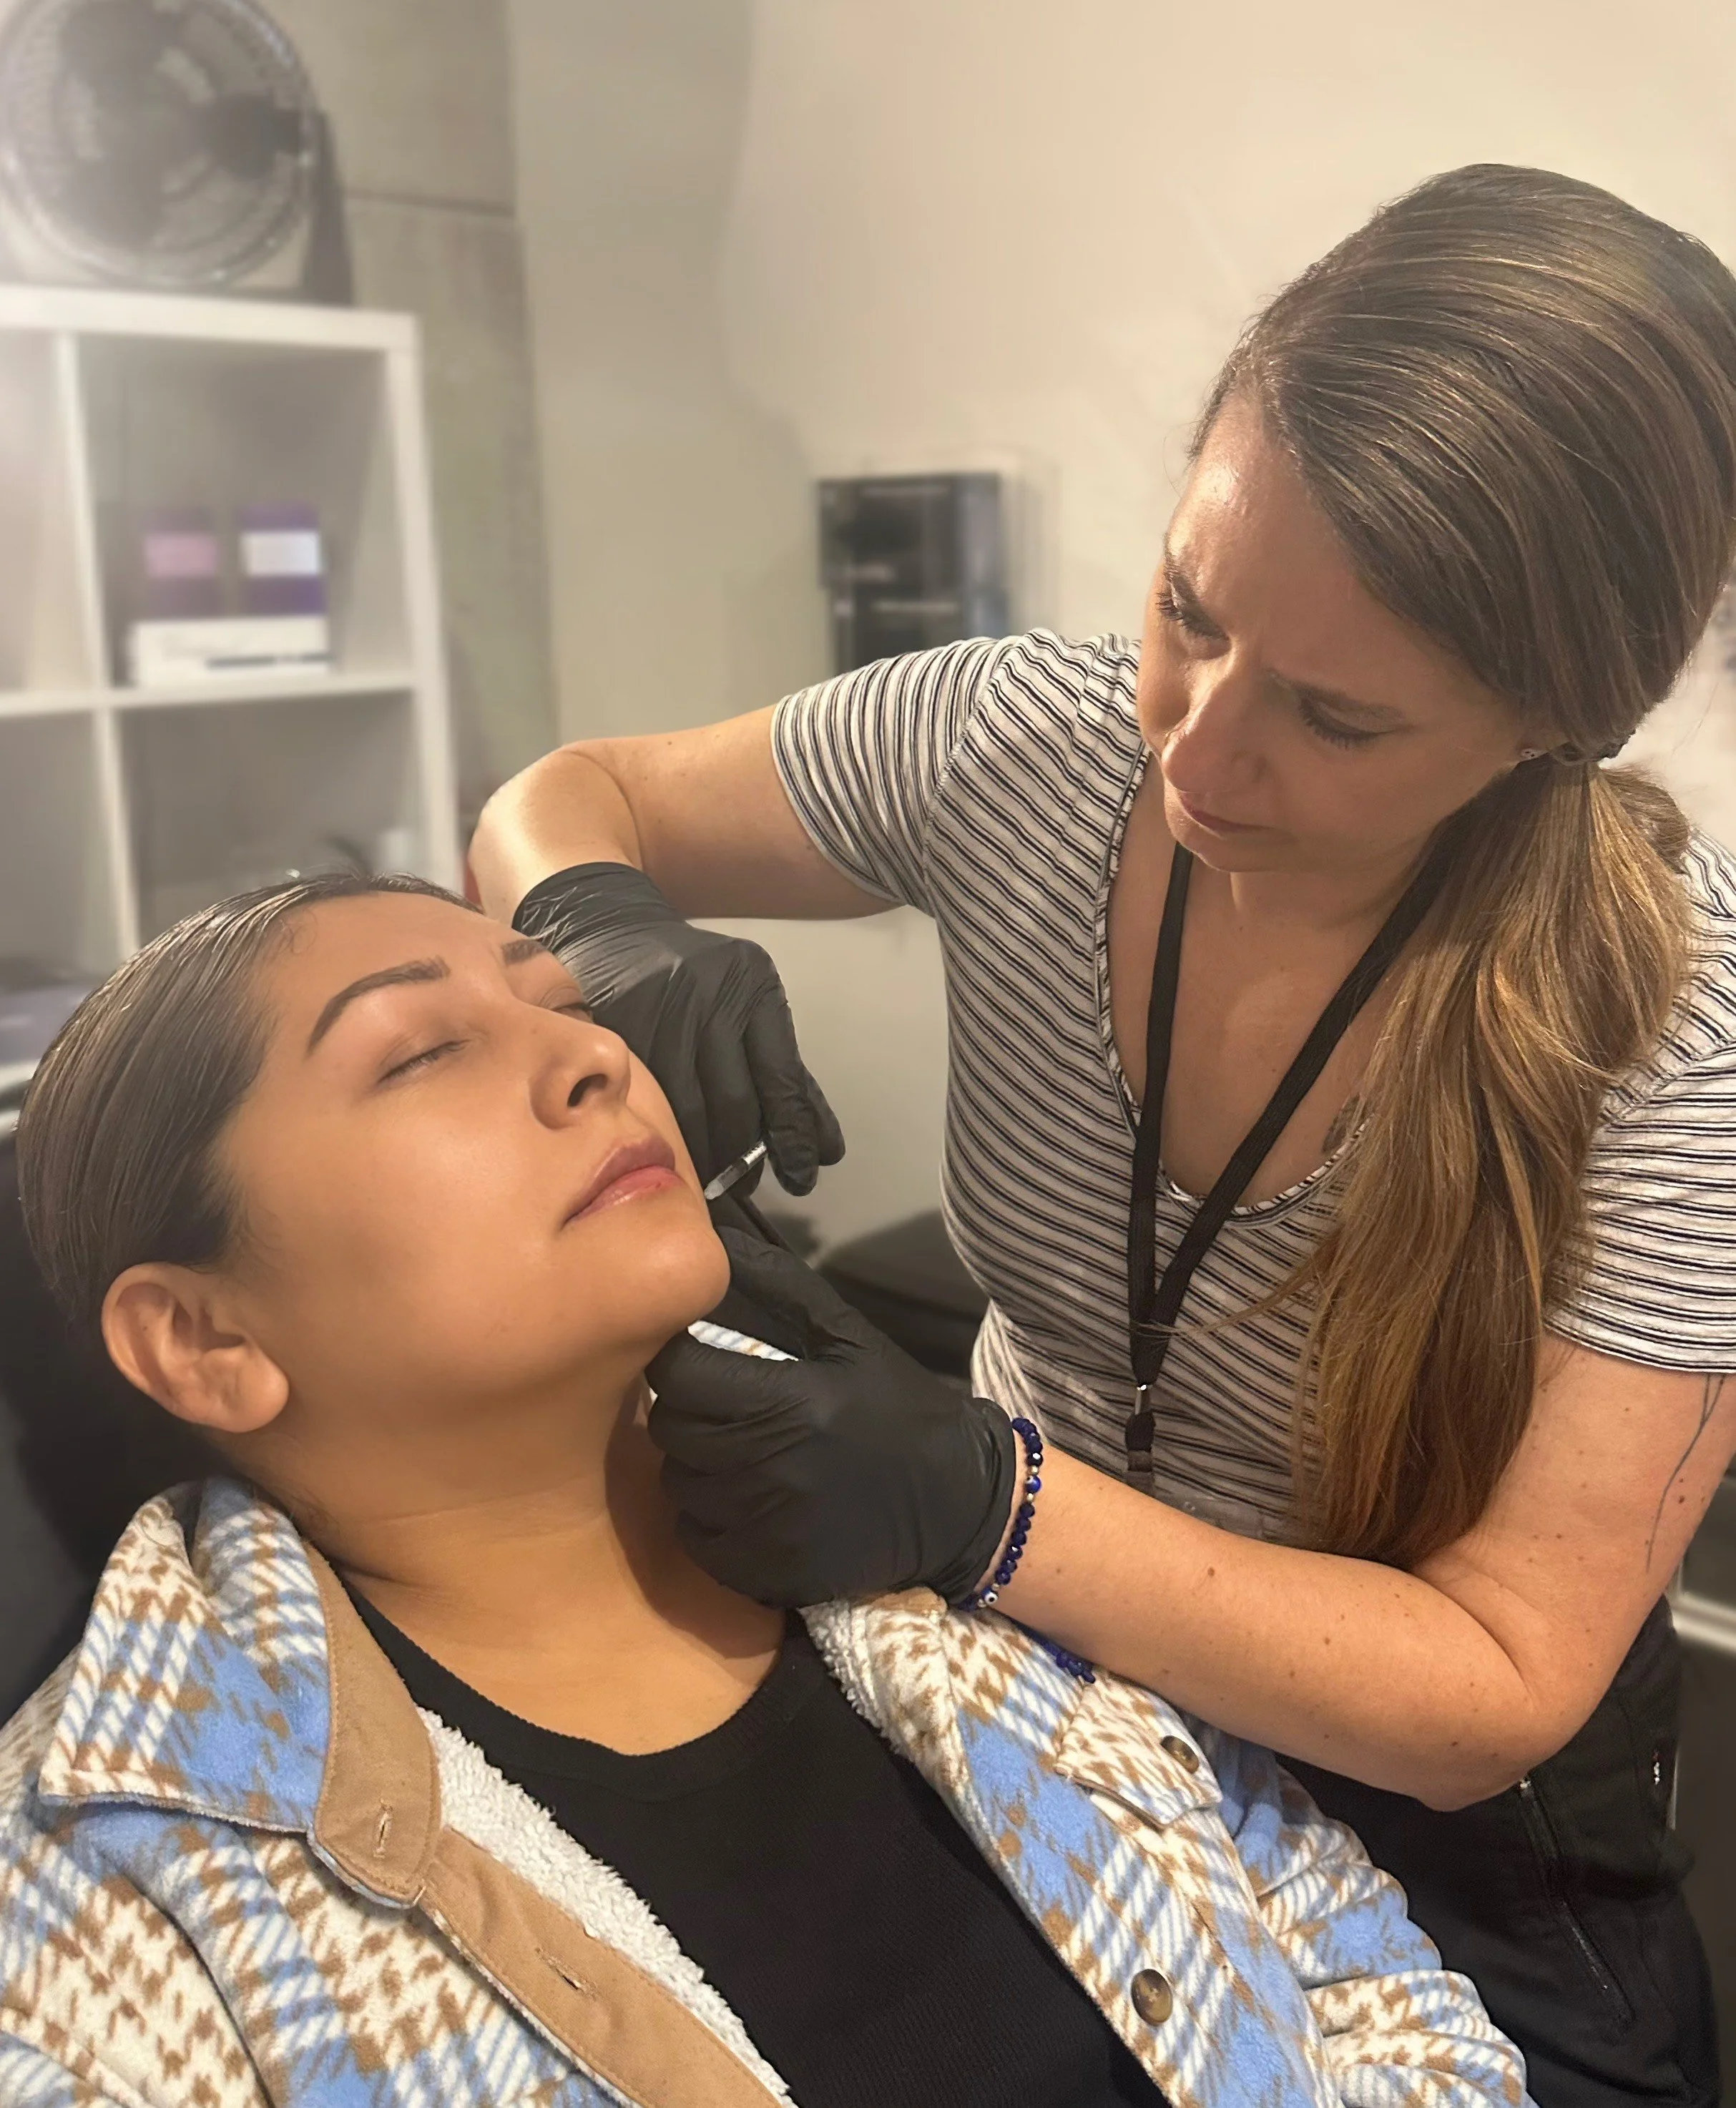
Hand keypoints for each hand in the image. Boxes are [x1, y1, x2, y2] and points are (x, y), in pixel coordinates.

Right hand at [513, 863, 844, 1193]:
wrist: (607, 928)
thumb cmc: (690, 975)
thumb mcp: (746, 1001)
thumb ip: (781, 1068)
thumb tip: (818, 1142)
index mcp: (752, 986)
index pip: (782, 1076)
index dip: (794, 1134)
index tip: (804, 1172)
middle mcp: (709, 995)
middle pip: (734, 1099)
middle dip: (745, 1153)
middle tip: (749, 1184)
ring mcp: (659, 1011)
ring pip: (689, 1107)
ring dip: (705, 1153)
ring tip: (714, 1179)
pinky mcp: (618, 1029)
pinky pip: (649, 1101)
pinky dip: (666, 1132)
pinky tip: (673, 1150)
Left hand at [646, 1230, 1018, 1605]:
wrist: (957, 1507)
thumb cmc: (897, 1410)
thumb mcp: (849, 1335)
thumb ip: (779, 1287)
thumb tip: (715, 1240)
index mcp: (794, 1403)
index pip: (681, 1376)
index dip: (675, 1360)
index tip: (692, 1355)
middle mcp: (773, 1471)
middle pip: (673, 1431)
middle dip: (685, 1409)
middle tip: (720, 1402)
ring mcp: (768, 1531)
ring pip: (679, 1485)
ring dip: (696, 1463)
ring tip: (740, 1449)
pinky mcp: (769, 1574)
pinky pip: (698, 1539)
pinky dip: (709, 1518)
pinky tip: (747, 1499)